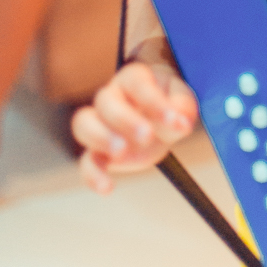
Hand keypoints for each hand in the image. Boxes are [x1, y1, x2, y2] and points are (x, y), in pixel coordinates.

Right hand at [72, 62, 198, 193]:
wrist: (159, 118)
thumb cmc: (169, 104)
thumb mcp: (181, 102)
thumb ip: (183, 109)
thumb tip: (182, 123)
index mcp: (134, 79)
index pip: (137, 83)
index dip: (153, 101)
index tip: (173, 120)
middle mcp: (111, 97)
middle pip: (106, 101)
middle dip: (125, 119)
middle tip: (147, 137)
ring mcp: (100, 124)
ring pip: (83, 123)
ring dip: (100, 138)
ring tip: (122, 153)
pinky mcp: (98, 152)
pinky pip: (85, 161)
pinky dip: (92, 175)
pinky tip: (108, 187)